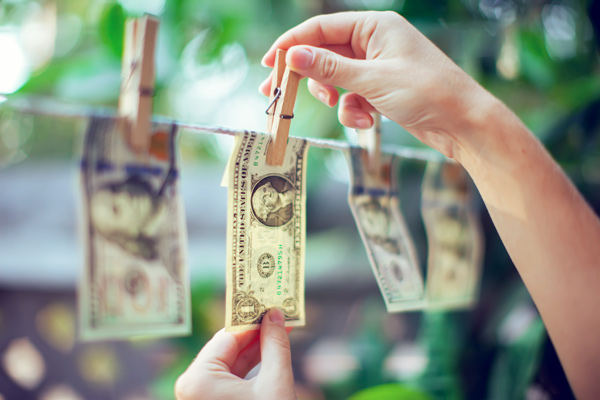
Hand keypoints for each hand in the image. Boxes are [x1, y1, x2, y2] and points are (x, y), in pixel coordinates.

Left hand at [175, 309, 295, 399]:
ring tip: (280, 330)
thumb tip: (276, 315)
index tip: (272, 303)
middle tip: (279, 314)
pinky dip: (249, 366)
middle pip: (227, 347)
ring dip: (255, 348)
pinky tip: (270, 352)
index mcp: (198, 379)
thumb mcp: (275, 384)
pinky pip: (228, 378)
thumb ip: (276, 345)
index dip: (254, 318)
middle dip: (255, 332)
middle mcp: (190, 386)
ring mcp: (197, 397)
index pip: (228, 335)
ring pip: (229, 362)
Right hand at [260, 11, 498, 160]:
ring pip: (337, 79)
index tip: (270, 64)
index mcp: (375, 26)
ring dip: (336, 99)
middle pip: (325, 55)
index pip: (322, 29)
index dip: (292, 45)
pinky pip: (353, 97)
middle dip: (306, 77)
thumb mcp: (373, 81)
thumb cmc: (427, 93)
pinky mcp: (381, 90)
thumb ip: (330, 68)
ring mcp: (378, 67)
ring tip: (346, 111)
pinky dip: (354, 111)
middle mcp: (374, 42)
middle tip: (275, 95)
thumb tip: (292, 55)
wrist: (464, 124)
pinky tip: (368, 121)